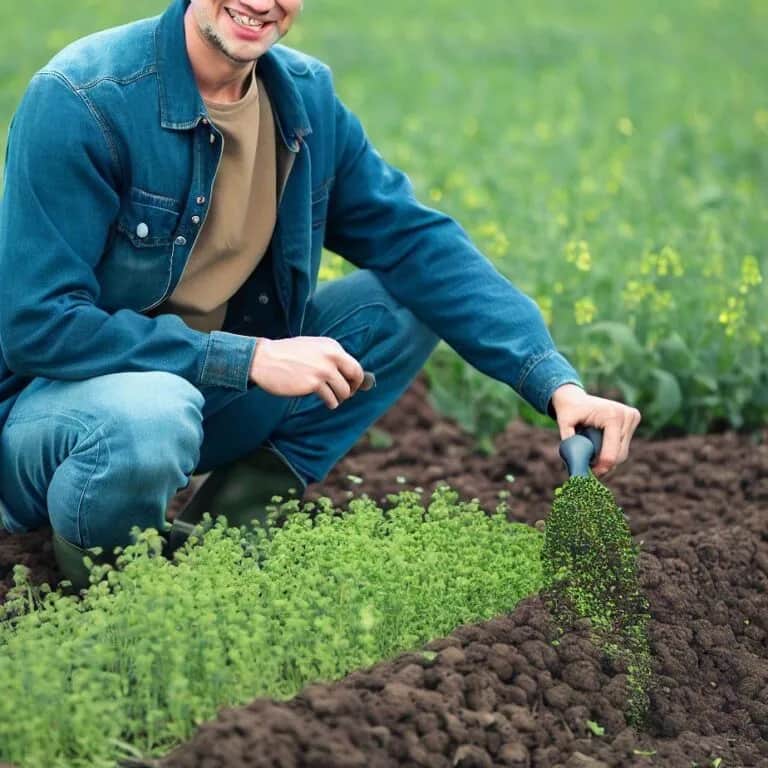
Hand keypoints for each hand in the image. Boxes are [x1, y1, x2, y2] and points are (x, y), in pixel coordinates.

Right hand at [249, 336, 364, 408]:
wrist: (264, 359)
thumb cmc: (286, 354)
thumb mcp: (313, 348)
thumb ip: (329, 357)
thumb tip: (348, 373)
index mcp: (332, 346)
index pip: (355, 365)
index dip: (357, 379)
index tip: (352, 386)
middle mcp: (331, 356)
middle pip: (355, 377)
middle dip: (353, 388)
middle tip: (346, 394)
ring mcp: (323, 370)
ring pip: (344, 391)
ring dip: (340, 398)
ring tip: (333, 400)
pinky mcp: (314, 383)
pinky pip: (331, 398)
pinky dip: (331, 403)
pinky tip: (328, 403)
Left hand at [550, 384, 640, 475]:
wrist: (575, 398)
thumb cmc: (568, 411)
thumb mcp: (564, 424)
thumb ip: (569, 442)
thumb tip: (575, 465)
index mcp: (612, 416)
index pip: (611, 453)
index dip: (600, 467)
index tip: (588, 474)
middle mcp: (626, 415)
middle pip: (620, 455)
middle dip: (604, 466)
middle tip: (589, 470)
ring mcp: (632, 416)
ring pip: (623, 452)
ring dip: (609, 460)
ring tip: (592, 458)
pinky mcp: (633, 418)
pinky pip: (624, 445)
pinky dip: (613, 451)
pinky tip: (600, 449)